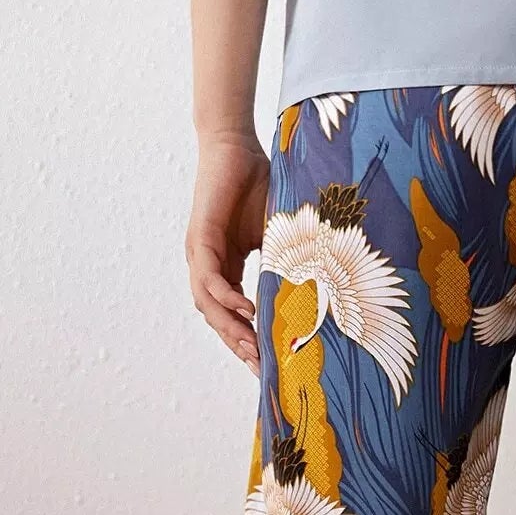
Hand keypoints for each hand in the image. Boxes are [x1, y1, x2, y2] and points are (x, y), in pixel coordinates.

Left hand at [186, 131, 270, 374]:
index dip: (249, 340)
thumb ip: (286, 264)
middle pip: (218, 318)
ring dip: (230, 329)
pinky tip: (246, 311)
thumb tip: (315, 295)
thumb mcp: (279, 236)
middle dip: (239, 345)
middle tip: (261, 369)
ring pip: (209, 305)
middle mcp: (208, 265)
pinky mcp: (200, 237)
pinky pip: (208, 278)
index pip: (234, 314)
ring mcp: (201, 253)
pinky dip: (226, 297)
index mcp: (226, 267)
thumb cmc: (259, 184)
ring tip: (253, 348)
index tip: (268, 366)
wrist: (238, 145)